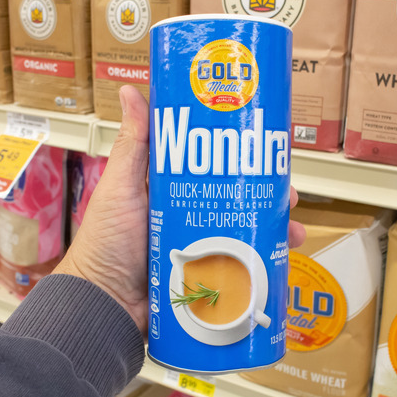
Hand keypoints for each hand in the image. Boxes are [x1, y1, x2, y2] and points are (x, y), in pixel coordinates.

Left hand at [54, 85, 306, 334]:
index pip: (212, 165)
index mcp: (169, 188)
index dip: (240, 156)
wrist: (104, 304)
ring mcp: (199, 245)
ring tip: (291, 227)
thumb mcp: (120, 186)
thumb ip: (133, 143)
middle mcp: (188, 213)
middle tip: (288, 191)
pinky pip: (241, 265)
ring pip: (245, 229)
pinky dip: (262, 259)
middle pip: (236, 196)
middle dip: (265, 193)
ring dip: (272, 226)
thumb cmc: (105, 243)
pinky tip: (280, 256)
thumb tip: (130, 91)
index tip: (265, 146)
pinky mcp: (206, 275)